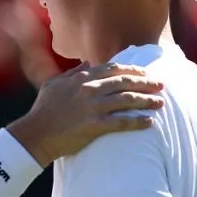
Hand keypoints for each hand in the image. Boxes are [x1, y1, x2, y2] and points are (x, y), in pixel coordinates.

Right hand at [8, 62, 164, 165]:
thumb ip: (72, 73)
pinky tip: (150, 122)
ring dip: (147, 101)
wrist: (35, 134)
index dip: (133, 70)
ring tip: (161, 103)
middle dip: (146, 83)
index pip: (114, 69)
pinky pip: (122, 122)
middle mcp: (89, 89)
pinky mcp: (95, 126)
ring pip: (127, 100)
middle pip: (125, 82)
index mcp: (82, 78)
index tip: (146, 72)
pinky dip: (138, 122)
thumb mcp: (53, 84)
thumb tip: (88, 63)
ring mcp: (93, 107)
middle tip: (161, 86)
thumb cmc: (43, 110)